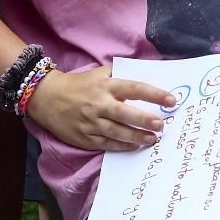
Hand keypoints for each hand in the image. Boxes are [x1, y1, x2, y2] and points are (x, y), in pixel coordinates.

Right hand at [27, 65, 173, 151]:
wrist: (47, 98)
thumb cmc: (80, 84)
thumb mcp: (100, 73)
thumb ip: (121, 76)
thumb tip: (147, 77)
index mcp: (106, 86)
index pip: (134, 88)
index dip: (155, 94)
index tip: (172, 100)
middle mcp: (99, 104)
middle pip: (126, 114)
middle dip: (145, 120)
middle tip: (162, 125)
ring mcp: (91, 123)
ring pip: (117, 132)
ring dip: (137, 137)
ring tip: (153, 139)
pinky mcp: (84, 137)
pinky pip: (106, 143)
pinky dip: (122, 146)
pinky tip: (135, 146)